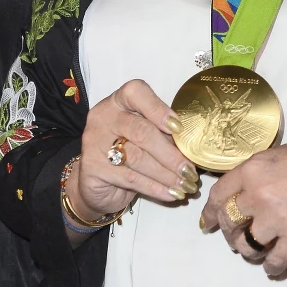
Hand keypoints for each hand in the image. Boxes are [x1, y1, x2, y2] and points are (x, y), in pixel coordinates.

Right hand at [70, 79, 197, 221]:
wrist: (96, 181)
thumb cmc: (130, 150)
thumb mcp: (147, 134)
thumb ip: (164, 132)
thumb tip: (194, 145)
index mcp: (119, 101)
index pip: (136, 92)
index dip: (159, 109)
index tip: (179, 128)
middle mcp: (103, 117)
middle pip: (141, 131)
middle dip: (170, 153)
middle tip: (190, 170)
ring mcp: (94, 142)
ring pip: (137, 158)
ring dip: (166, 174)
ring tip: (186, 184)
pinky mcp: (91, 168)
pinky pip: (130, 178)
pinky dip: (154, 187)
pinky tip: (171, 193)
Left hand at [200, 131, 286, 276]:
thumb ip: (263, 171)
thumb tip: (249, 189)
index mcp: (254, 168)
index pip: (218, 196)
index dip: (211, 213)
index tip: (208, 223)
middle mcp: (259, 193)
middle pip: (229, 223)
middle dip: (231, 234)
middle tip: (240, 238)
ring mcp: (277, 218)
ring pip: (247, 246)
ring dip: (251, 252)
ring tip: (260, 251)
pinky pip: (275, 261)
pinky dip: (273, 267)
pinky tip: (276, 265)